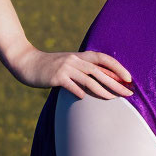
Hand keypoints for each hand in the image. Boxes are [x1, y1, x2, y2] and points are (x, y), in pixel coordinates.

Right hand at [10, 45, 133, 99]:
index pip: (104, 59)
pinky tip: (84, 99)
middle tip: (128, 93)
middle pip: (100, 71)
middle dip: (116, 83)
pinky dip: (79, 92)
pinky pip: (71, 86)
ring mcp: (66, 68)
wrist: (26, 62)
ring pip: (89, 79)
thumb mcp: (68, 64)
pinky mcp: (56, 77)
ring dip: (102, 90)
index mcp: (80, 56)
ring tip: (113, 99)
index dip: (117, 67)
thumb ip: (82, 70)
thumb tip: (102, 81)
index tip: (129, 78)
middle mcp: (75, 60)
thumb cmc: (49, 66)